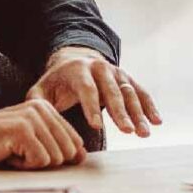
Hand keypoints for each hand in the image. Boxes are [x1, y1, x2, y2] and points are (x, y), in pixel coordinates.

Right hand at [0, 99, 85, 168]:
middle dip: (44, 161)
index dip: (58, 156)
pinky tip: (6, 154)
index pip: (74, 140)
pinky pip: (40, 161)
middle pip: (67, 151)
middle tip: (19, 153)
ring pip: (55, 158)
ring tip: (11, 152)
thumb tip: (82, 156)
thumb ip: (54, 142)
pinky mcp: (22, 131)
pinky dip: (23, 166)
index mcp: (44, 107)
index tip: (31, 153)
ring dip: (32, 164)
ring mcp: (32, 118)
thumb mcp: (27, 139)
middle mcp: (41, 108)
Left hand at [26, 46, 160, 137]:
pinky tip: (157, 121)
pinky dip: (149, 106)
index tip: (96, 127)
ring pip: (130, 93)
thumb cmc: (56, 82)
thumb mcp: (42, 89)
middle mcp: (101, 68)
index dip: (91, 108)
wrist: (75, 60)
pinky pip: (140, 92)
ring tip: (144, 133)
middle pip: (112, 92)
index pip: (87, 89)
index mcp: (78, 70)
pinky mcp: (127, 78)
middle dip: (121, 113)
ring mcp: (117, 72)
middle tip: (128, 132)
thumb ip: (37, 102)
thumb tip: (35, 119)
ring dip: (139, 113)